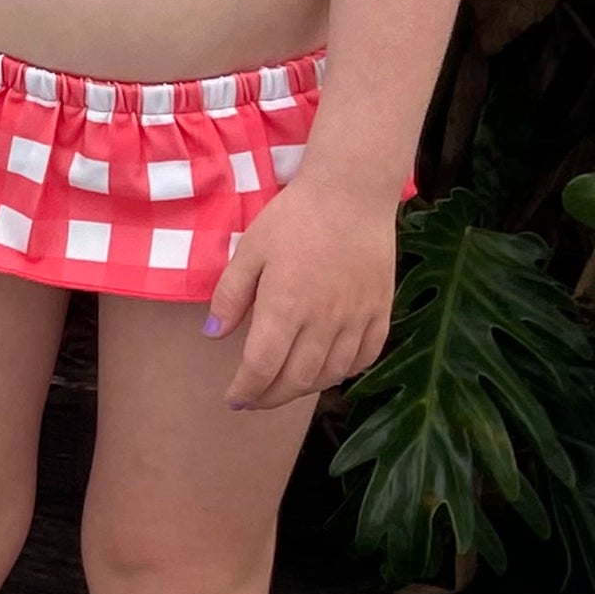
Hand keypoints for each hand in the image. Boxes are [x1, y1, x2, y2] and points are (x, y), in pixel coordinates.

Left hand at [202, 175, 398, 411]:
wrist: (350, 194)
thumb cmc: (293, 218)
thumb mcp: (249, 250)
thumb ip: (230, 296)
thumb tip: (213, 336)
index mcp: (285, 307)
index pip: (262, 367)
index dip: (246, 390)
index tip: (234, 398)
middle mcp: (323, 321)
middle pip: (297, 379)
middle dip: (270, 397)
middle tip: (254, 399)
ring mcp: (357, 319)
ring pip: (331, 374)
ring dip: (304, 389)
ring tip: (284, 387)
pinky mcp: (381, 311)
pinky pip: (365, 357)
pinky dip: (344, 373)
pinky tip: (327, 370)